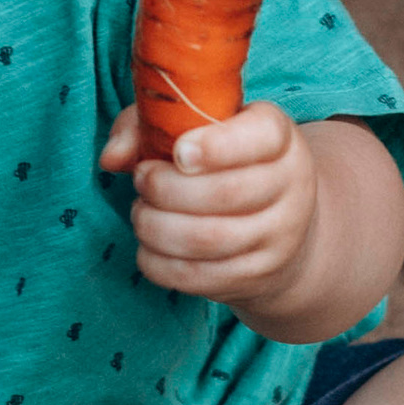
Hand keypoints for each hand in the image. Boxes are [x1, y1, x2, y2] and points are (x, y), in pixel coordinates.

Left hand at [99, 100, 325, 318]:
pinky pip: (199, 277)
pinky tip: (147, 247)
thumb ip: (147, 128)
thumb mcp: (193, 130)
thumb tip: (112, 157)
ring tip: (141, 214)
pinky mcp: (256, 275)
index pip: (264, 135)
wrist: (277, 228)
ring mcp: (278, 235)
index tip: (178, 151)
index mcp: (279, 137)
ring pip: (208, 239)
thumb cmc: (221, 165)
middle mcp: (290, 185)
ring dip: (156, 227)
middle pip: (226, 193)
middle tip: (141, 180)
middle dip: (165, 189)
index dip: (217, 145)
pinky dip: (159, 264)